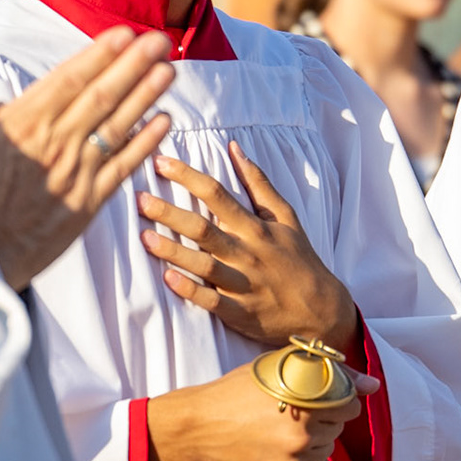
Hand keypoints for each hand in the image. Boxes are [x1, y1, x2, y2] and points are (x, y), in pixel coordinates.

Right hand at [0, 27, 174, 286]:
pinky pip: (122, 169)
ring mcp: (73, 177)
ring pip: (118, 127)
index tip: (124, 33)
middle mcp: (52, 146)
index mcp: (17, 126)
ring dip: (146, 96)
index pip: (67, 80)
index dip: (99, 55)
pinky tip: (163, 123)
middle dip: (133, 65)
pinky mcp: (84, 208)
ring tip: (168, 69)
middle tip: (159, 40)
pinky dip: (145, 143)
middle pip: (101, 96)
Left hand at [136, 142, 358, 350]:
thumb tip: (234, 148)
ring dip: (172, 251)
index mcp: (256, 227)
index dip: (188, 177)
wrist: (321, 308)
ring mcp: (242, 284)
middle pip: (203, 229)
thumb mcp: (286, 216)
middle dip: (170, 213)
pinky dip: (189, 290)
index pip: (217, 195)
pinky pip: (210, 301)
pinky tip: (167, 278)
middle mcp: (247, 253)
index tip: (160, 163)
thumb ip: (258, 182)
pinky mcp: (239, 312)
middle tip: (139, 199)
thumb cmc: (299, 257)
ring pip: (203, 265)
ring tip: (144, 237)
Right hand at [145, 363, 373, 460]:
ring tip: (283, 430)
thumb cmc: (237, 391)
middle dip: (323, 419)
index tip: (319, 397)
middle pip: (337, 429)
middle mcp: (302, 436)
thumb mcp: (279, 367)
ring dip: (314, 442)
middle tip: (293, 412)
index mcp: (305, 402)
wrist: (199, 426)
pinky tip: (283, 450)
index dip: (337, 398)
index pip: (350, 405)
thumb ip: (331, 373)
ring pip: (326, 452)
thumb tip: (374, 385)